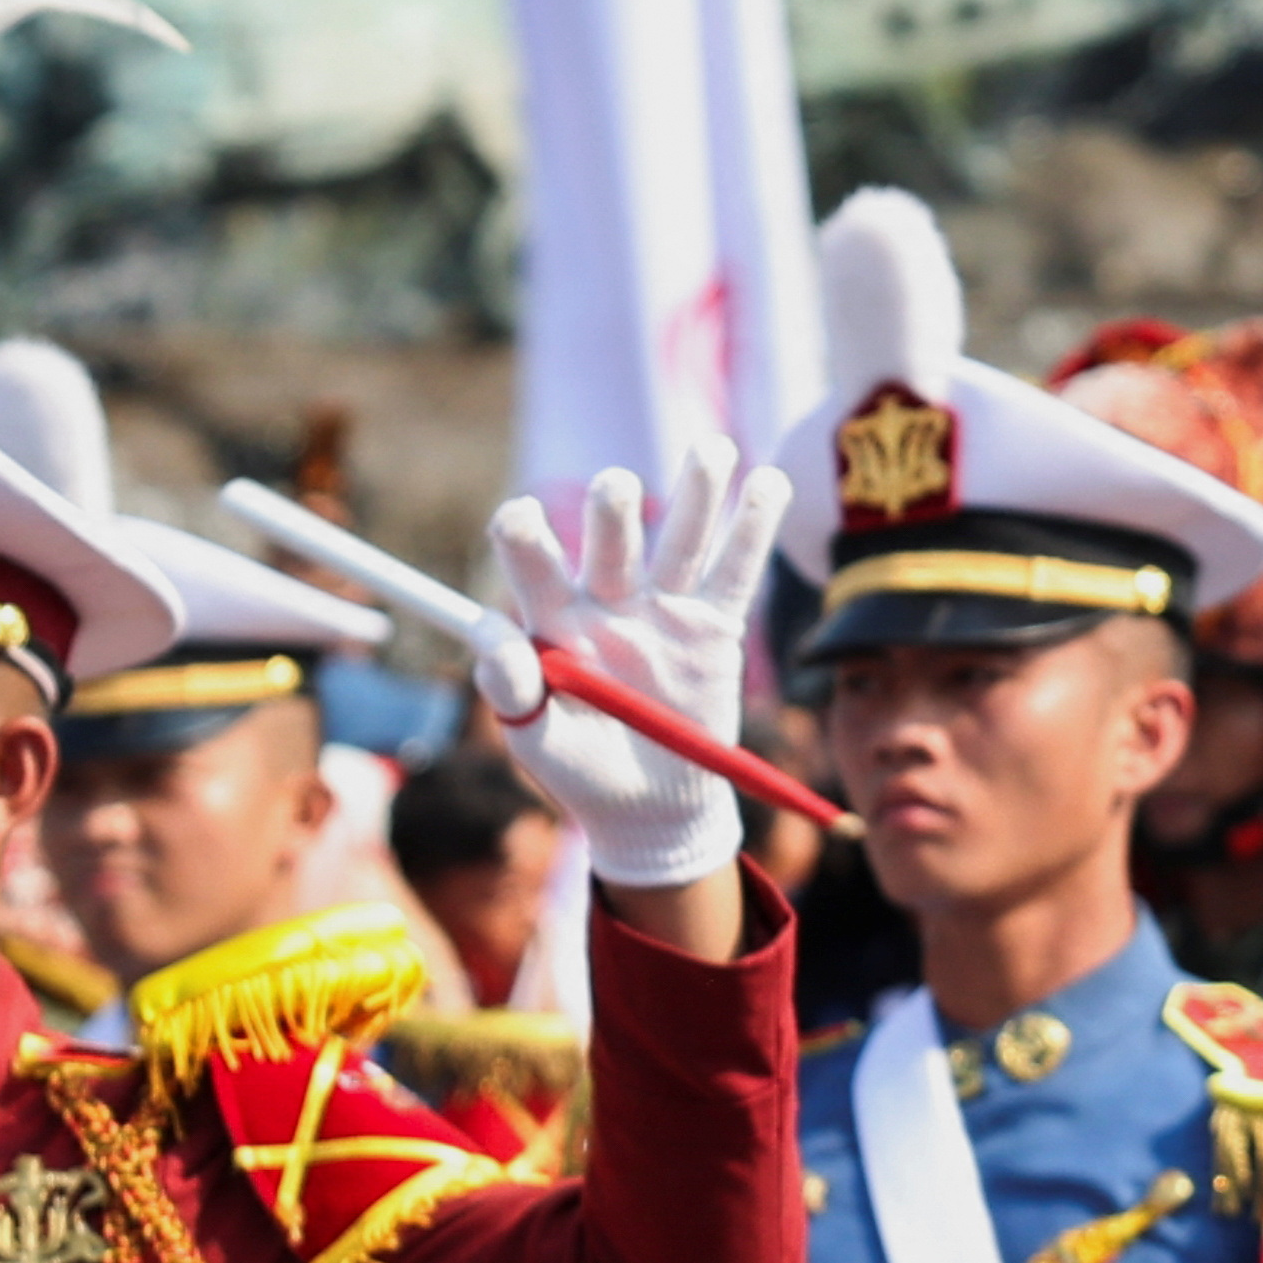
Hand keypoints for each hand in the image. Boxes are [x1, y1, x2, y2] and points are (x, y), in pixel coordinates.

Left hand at [474, 446, 790, 891]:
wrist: (649, 811)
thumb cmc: (581, 774)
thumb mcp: (535, 744)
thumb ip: (510, 692)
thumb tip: (495, 639)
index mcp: (552, 619)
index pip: (531, 558)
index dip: (524, 537)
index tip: (520, 525)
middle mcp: (606, 601)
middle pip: (610, 539)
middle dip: (613, 512)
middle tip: (617, 489)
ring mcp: (663, 611)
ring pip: (680, 540)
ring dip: (697, 493)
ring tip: (711, 451)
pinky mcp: (713, 630)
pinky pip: (736, 574)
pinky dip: (754, 528)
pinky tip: (768, 482)